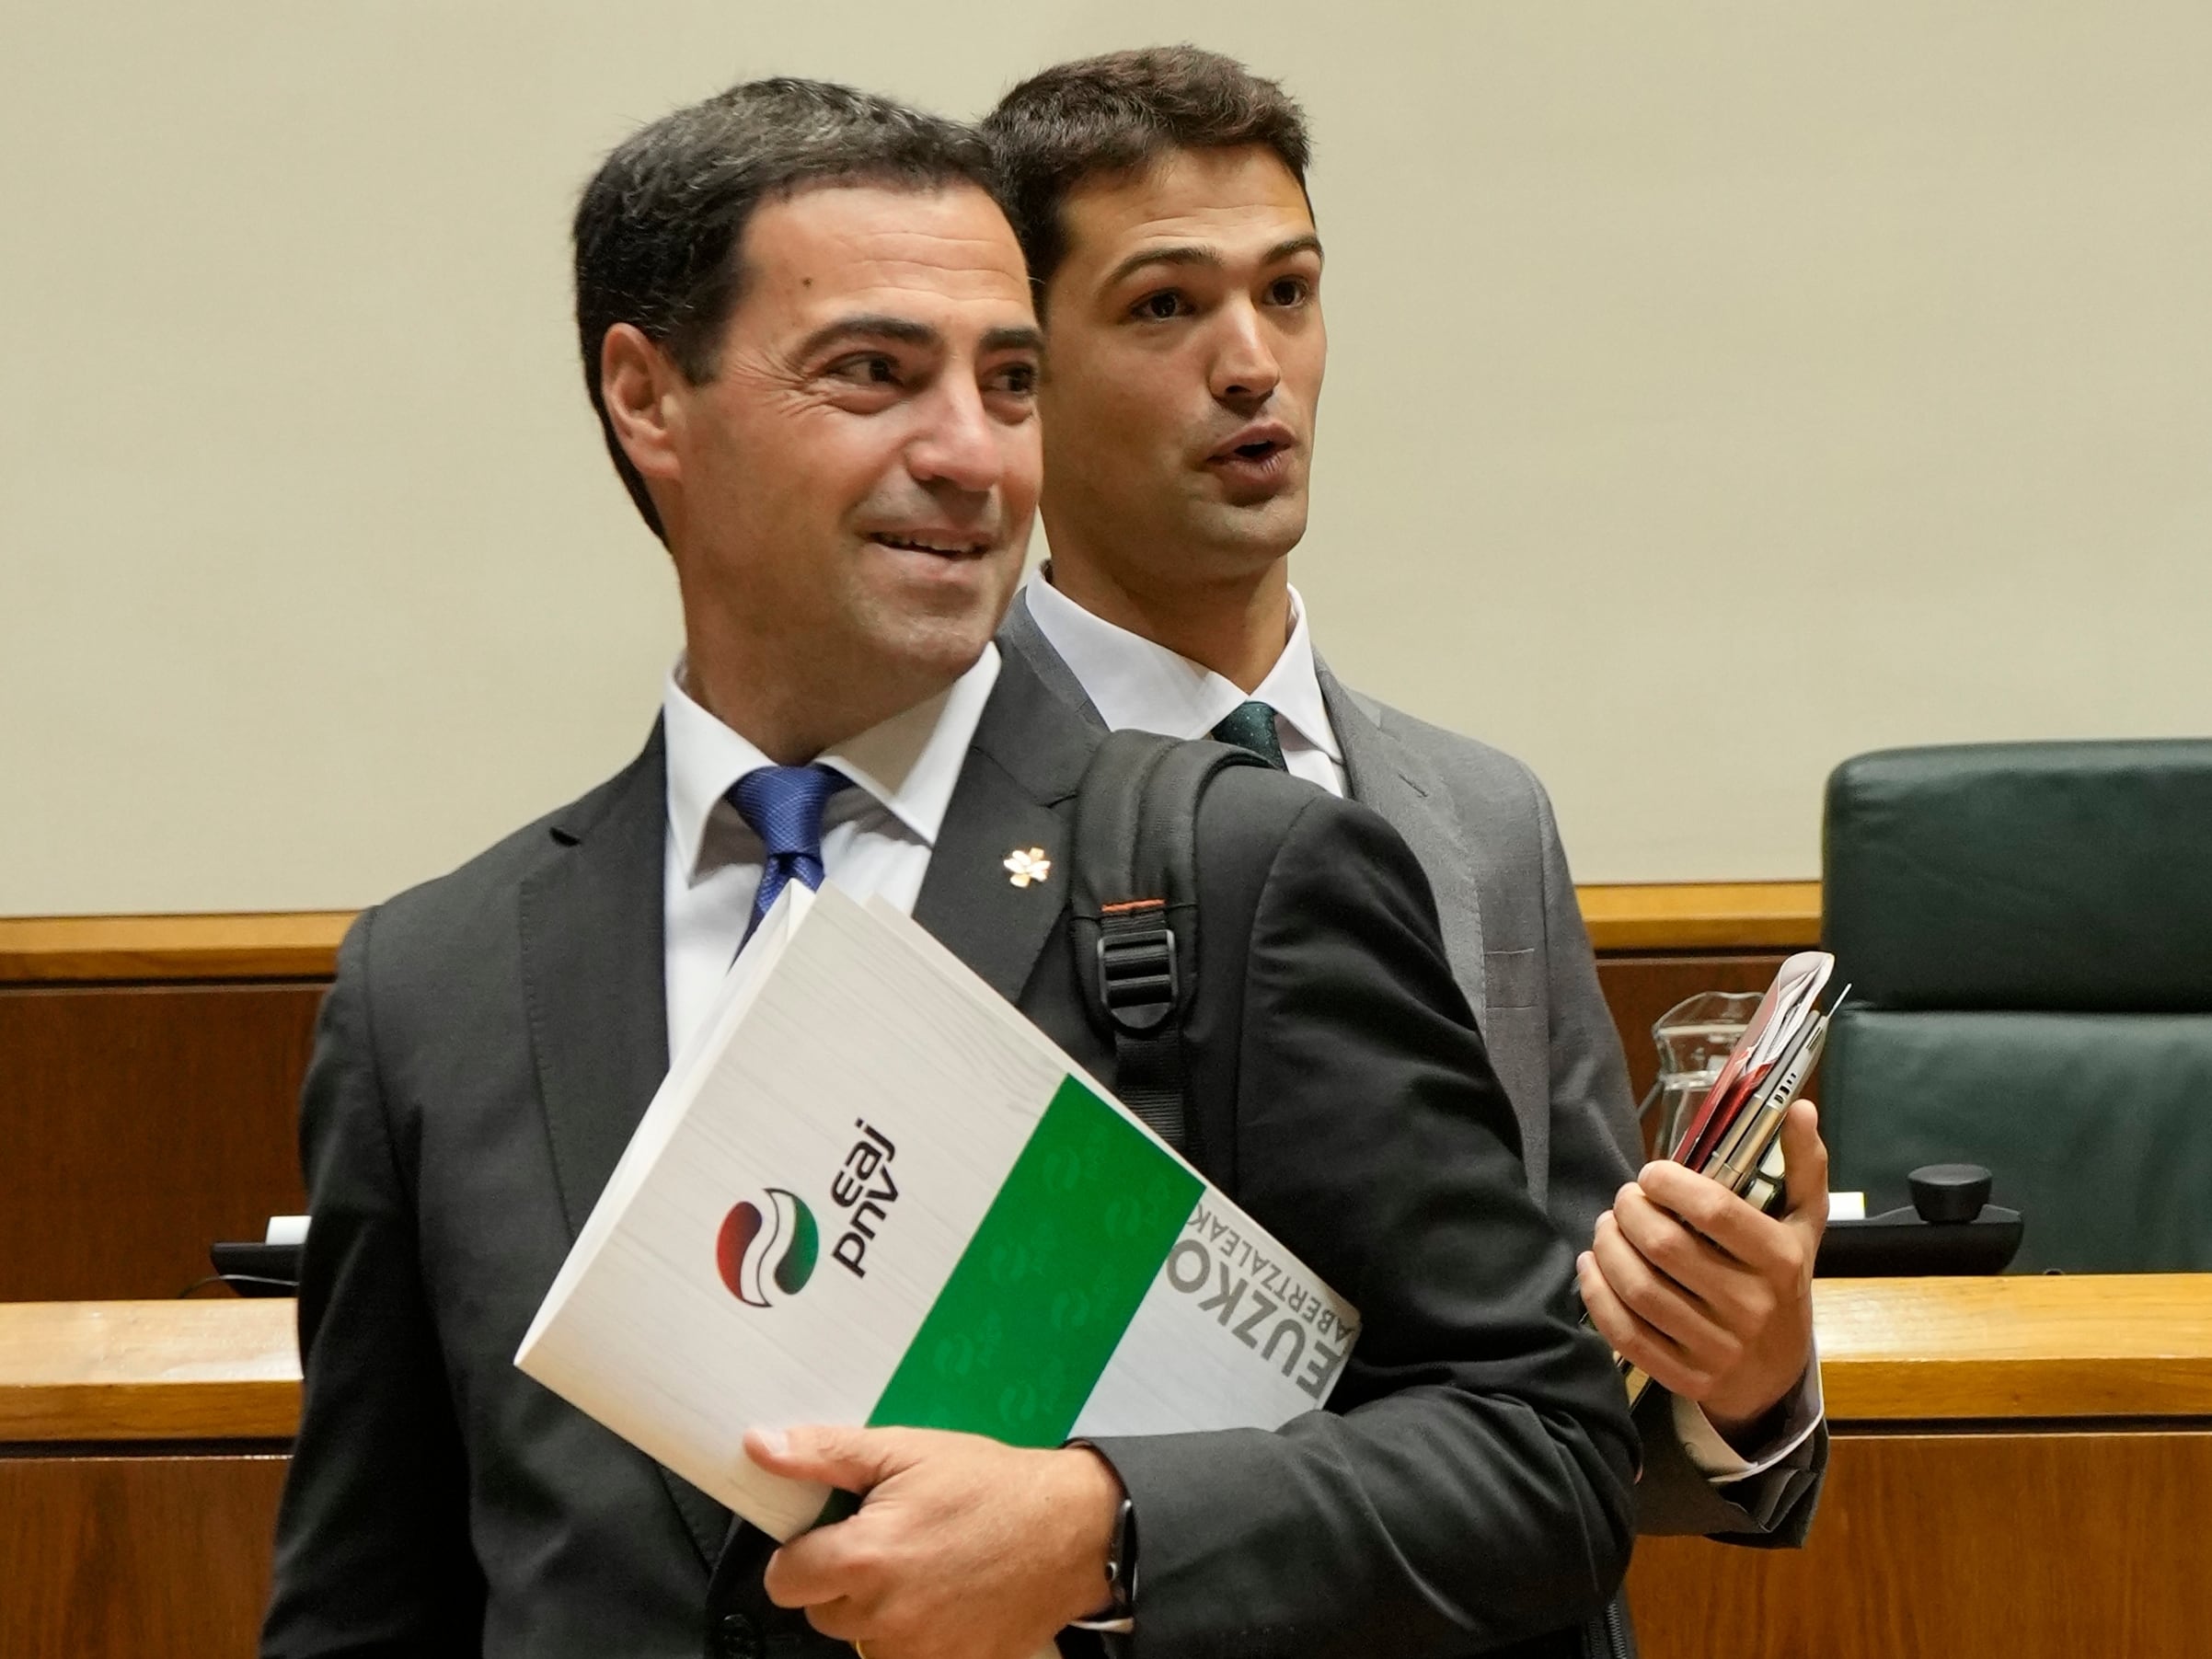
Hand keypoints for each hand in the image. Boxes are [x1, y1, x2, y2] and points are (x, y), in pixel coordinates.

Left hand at [744, 1423, 1121, 1658]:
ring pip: (862, 1639)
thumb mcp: (906, 1450)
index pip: (783, 1579)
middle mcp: (885, 1618)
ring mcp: (920, 1652)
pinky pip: (906, 1656)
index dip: (804, 1550)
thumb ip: (825, 1453)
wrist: (1072, 1529)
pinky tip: (945, 1595)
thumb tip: (760, 1447)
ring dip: (878, 1609)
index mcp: (865, 1559)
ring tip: (923, 1565)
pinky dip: (916, 1632)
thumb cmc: (991, 1485)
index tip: (835, 1531)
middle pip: (821, 1611)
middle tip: (892, 1538)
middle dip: (842, 1578)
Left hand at [1577, 1098, 1827, 1443]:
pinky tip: (1591, 1267)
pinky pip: (1626, 1333)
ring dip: (1607, 1247)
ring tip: (1606, 1227)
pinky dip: (1597, 1294)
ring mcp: (1718, 1347)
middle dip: (1629, 1211)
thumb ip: (1803, 1165)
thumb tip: (1799, 1107)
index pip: (1713, 1211)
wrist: (1776, 1376)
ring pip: (1639, 1288)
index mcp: (1781, 1260)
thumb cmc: (1782, 1283)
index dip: (1669, 1183)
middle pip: (1664, 1246)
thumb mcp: (1803, 1226)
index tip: (1650, 1174)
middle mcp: (1752, 1306)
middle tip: (1623, 1200)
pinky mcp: (1686, 1377)